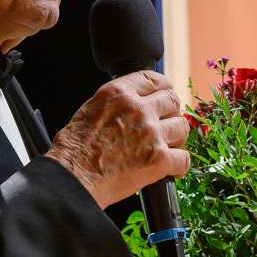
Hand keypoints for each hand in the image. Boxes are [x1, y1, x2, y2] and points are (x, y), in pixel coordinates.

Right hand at [45, 71, 189, 208]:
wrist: (73, 177)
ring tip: (168, 148)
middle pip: (172, 100)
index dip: (162, 88)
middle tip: (165, 125)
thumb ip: (115, 103)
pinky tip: (171, 171)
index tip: (164, 95)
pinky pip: (183, 158)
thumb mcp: (90, 110)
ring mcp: (151, 133)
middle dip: (171, 112)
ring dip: (177, 138)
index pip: (153, 79)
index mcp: (119, 94)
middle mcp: (138, 109)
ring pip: (181, 127)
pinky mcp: (158, 159)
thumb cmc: (74, 150)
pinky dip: (179, 167)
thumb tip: (129, 107)